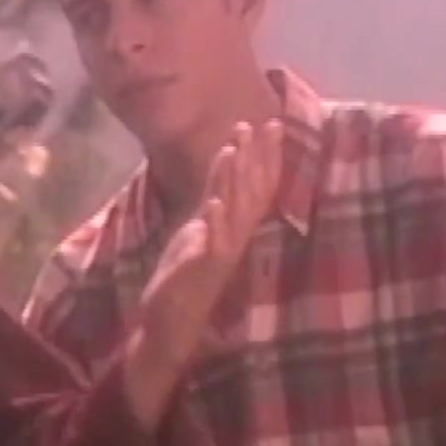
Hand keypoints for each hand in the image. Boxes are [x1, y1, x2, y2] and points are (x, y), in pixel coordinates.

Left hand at [122, 119, 282, 429]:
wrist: (172, 323)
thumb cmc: (187, 276)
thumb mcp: (201, 234)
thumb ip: (215, 206)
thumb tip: (224, 179)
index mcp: (234, 227)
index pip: (256, 185)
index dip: (265, 156)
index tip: (272, 122)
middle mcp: (234, 238)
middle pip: (251, 193)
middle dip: (255, 159)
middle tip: (260, 124)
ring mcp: (221, 255)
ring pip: (234, 214)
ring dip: (233, 182)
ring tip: (233, 150)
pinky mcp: (203, 271)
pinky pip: (214, 246)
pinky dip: (214, 224)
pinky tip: (213, 203)